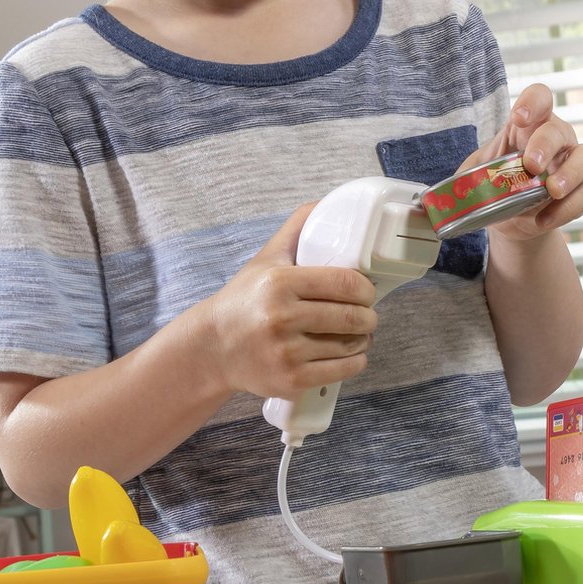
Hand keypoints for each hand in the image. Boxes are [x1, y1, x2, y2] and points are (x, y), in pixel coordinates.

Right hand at [198, 204, 378, 399]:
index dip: (366, 288)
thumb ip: (297, 227)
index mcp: (280, 284)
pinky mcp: (290, 380)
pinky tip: (350, 353)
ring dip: (363, 339)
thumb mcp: (267, 258)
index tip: (367, 290)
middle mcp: (281, 318)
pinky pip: (342, 371)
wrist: (213, 348)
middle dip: (369, 315)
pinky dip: (355, 361)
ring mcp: (286, 353)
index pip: (344, 283)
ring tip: (357, 333)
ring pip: (350, 345)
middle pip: (352, 316)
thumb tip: (328, 203)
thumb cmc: (246, 299)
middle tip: (367, 313)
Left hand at [462, 83, 582, 240]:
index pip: (540, 97)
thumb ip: (457, 181)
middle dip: (545, 145)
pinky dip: (566, 209)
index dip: (533, 101)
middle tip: (531, 165)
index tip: (519, 118)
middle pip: (560, 129)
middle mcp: (555, 139)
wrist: (508, 221)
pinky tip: (542, 219)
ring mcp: (571, 165)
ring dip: (570, 173)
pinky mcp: (579, 192)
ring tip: (550, 190)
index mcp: (528, 126)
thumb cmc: (493, 188)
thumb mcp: (472, 179)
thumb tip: (428, 201)